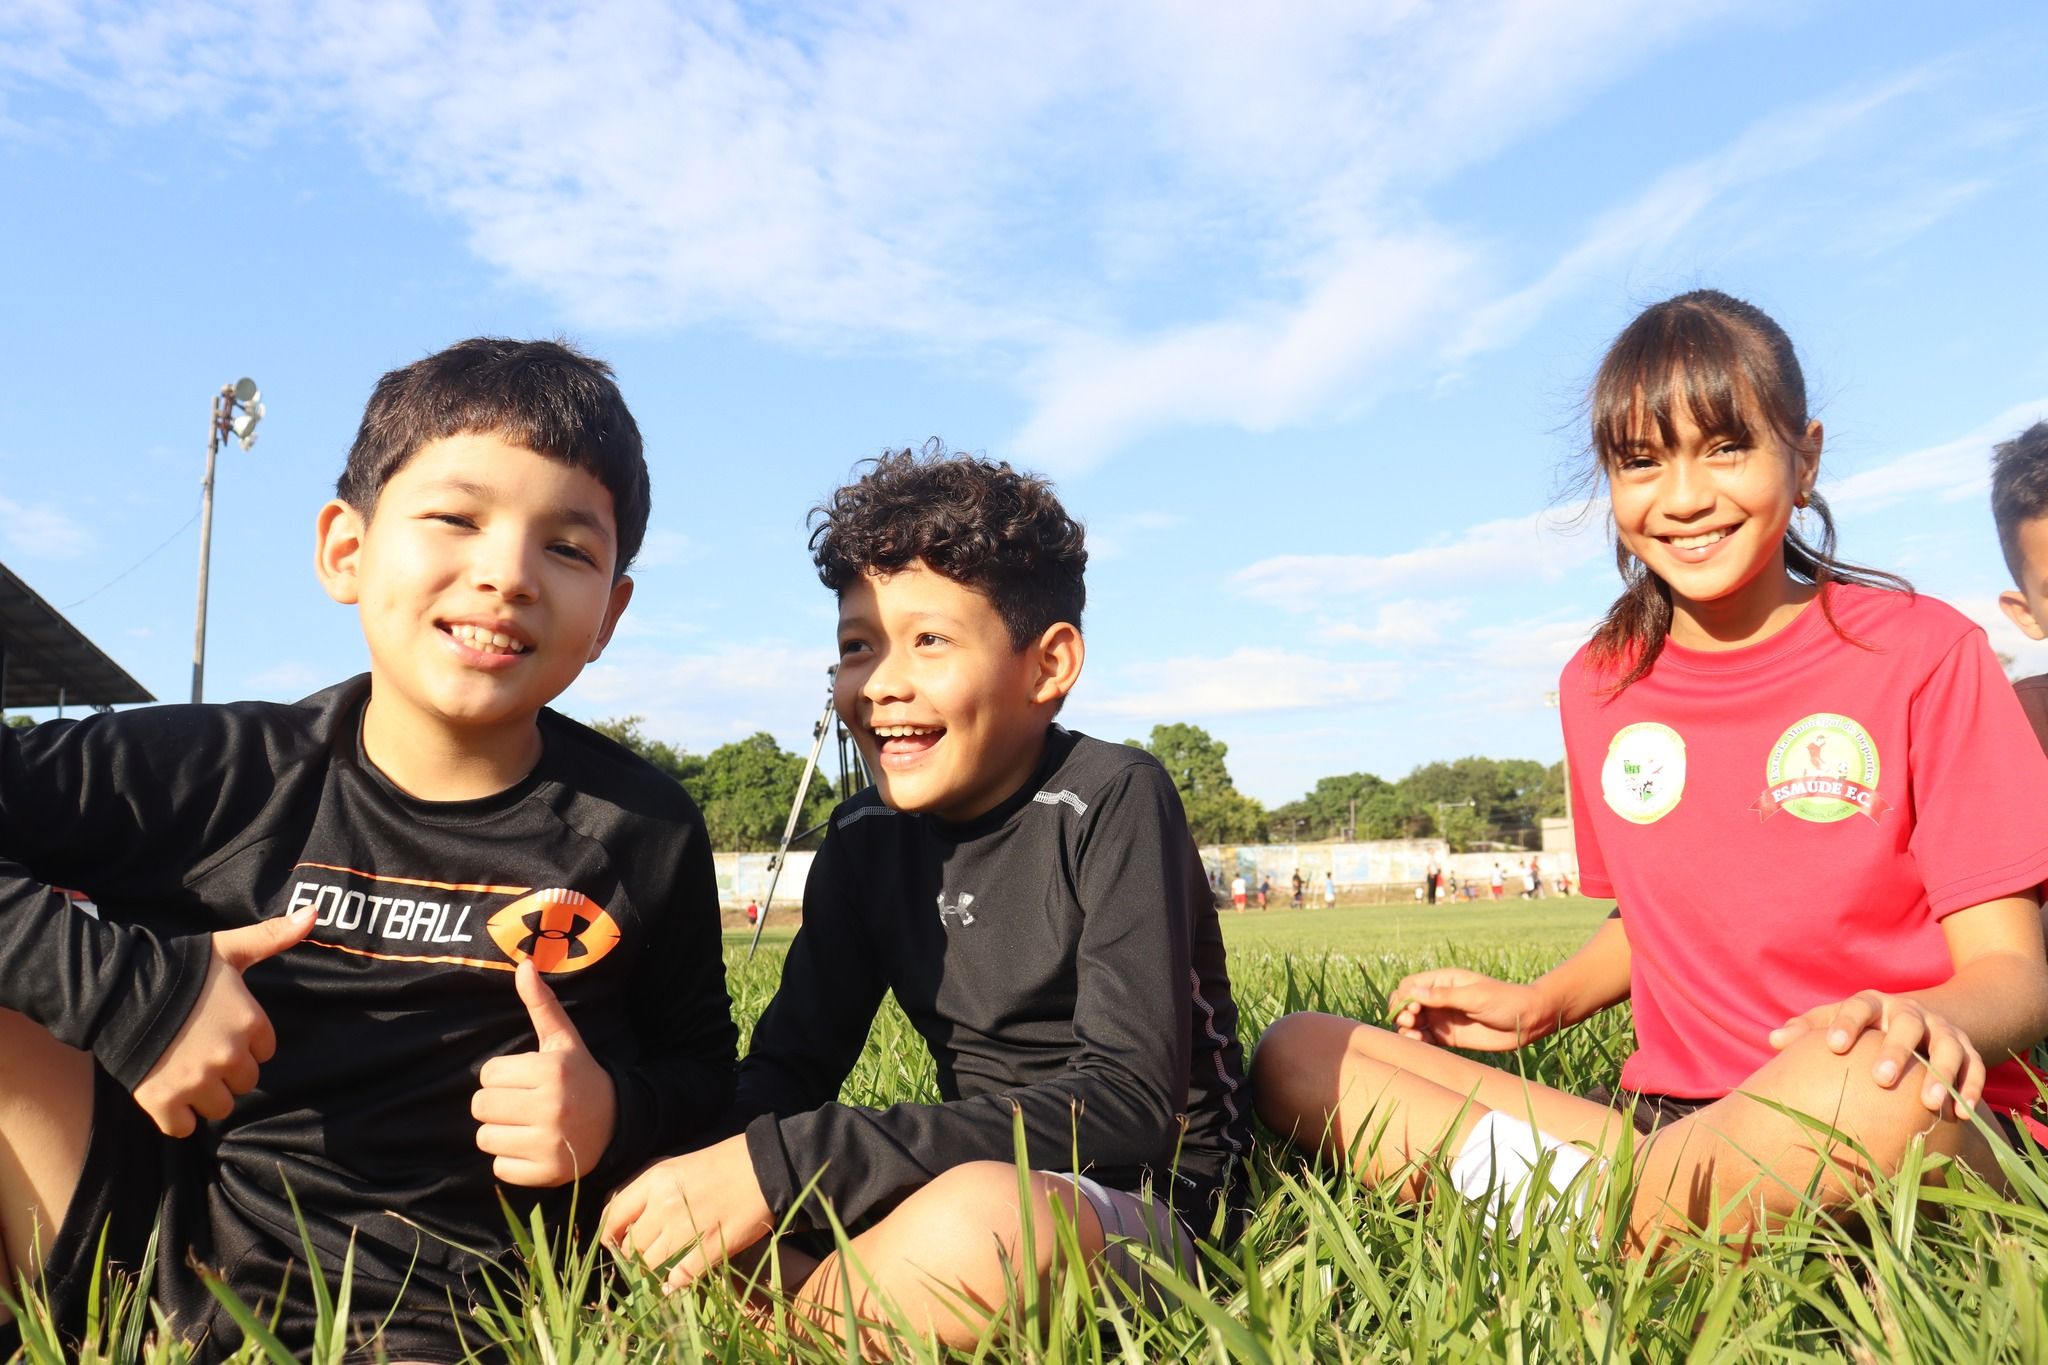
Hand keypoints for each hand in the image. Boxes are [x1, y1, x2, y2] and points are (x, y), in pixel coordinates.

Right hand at [132, 907, 315, 1136]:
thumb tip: (313, 913)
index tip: (223, 1031)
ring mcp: (196, 1081)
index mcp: (250, 1023)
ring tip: (185, 1072)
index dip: (245, 1043)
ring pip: (219, 1107)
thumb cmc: (179, 969)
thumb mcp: (228, 949)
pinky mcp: (163, 1102)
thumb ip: (272, 937)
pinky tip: (168, 1096)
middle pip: (245, 1082)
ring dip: (206, 1096)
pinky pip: (183, 1128)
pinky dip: (177, 1118)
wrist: (117, 991)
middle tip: (201, 1052)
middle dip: (228, 1071)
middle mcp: (229, 1056)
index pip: (265, 1051)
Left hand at [473, 961, 616, 1185]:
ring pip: (484, 1138)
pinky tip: (533, 1147)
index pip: (488, 1074)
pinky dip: (510, 1161)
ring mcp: (548, 1143)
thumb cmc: (580, 1077)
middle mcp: (551, 1107)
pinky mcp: (545, 1173)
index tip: (527, 1080)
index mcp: (551, 1071)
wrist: (615, 1124)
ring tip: (526, 1125)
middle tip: (523, 1103)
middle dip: (497, 1104)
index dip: (503, 1077)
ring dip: (500, 1132)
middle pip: (480, 1106)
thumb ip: (541, 1005)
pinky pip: (499, 1167)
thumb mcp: (564, 1041)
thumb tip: (524, 964)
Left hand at [600, 1134, 772, 1291]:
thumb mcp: (676, 1166)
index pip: (612, 1217)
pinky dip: (673, 1285)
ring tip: (663, 1268)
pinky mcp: (709, 1248)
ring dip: (653, 1271)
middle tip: (647, 1255)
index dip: (610, 1236)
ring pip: (650, 1265)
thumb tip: (625, 1218)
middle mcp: (664, 1205)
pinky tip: (674, 1284)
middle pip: (630, 1246)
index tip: (618, 1243)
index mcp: (654, 1181)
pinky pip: (679, 1278)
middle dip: (634, 1255)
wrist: (765, 1167)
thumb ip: (647, 1189)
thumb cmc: (722, 1163)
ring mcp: (686, 1229)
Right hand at [1388, 968, 1553, 1050]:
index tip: (1412, 1009)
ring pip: (1412, 1023)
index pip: (1410, 985)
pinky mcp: (1449, 1037)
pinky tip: (1419, 1044)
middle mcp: (1439, 999)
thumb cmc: (1505, 1000)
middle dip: (1402, 1013)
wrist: (1528, 1020)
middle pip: (1407, 1004)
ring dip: (1407, 1029)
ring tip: (1414, 1037)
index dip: (1404, 997)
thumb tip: (1412, 993)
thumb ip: (1444, 997)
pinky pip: (1425, 1039)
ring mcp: (1443, 1018)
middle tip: (1412, 1022)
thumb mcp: (1475, 996)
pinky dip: (1417, 1042)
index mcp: (1443, 981)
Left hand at [1769, 991, 1984, 1116]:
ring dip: (1940, 1074)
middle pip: (1906, 1025)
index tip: (1833, 1045)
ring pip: (1947, 1047)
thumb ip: (1810, 1029)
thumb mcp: (1840, 1021)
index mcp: (1875, 1004)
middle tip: (1882, 1079)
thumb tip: (1772, 1040)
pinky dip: (1970, 1088)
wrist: (1922, 1018)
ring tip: (1929, 1104)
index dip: (1846, 1023)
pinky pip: (1975, 1067)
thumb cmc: (1867, 1027)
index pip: (1858, 1007)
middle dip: (1896, 1050)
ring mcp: (1943, 1030)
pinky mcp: (1968, 1049)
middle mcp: (1911, 1013)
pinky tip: (1962, 1115)